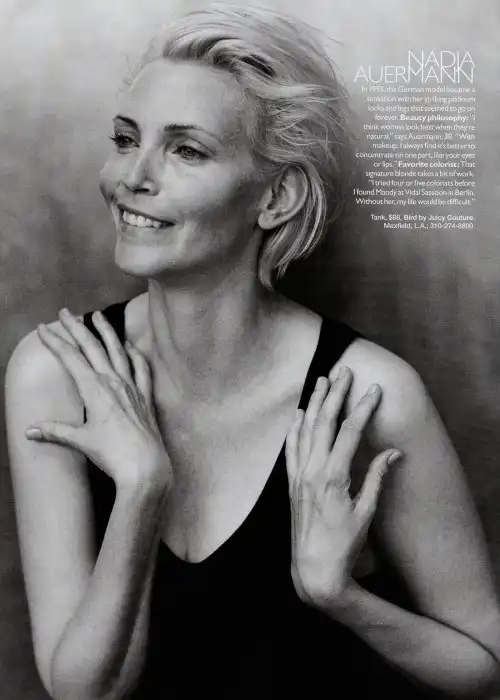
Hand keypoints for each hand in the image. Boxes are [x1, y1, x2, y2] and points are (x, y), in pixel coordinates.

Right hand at [26, 308, 171, 492]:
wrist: (145, 466)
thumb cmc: (112, 454)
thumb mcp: (80, 441)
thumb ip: (56, 431)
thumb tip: (30, 431)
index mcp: (94, 389)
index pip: (71, 358)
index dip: (56, 342)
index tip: (43, 328)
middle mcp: (114, 382)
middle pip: (92, 347)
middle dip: (76, 328)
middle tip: (65, 312)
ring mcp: (132, 387)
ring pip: (118, 351)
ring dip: (107, 332)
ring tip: (98, 316)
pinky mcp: (145, 396)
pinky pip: (141, 368)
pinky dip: (134, 354)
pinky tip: (130, 346)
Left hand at [285, 366, 401, 607]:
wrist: (313, 569)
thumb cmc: (344, 543)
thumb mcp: (366, 512)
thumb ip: (377, 477)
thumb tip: (394, 453)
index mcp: (333, 476)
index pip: (350, 431)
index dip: (363, 407)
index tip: (374, 389)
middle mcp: (312, 470)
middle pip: (324, 422)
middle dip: (335, 394)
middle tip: (344, 371)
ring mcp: (299, 475)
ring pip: (305, 429)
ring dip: (314, 403)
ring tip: (321, 380)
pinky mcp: (292, 483)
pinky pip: (291, 448)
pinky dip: (295, 428)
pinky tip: (299, 414)